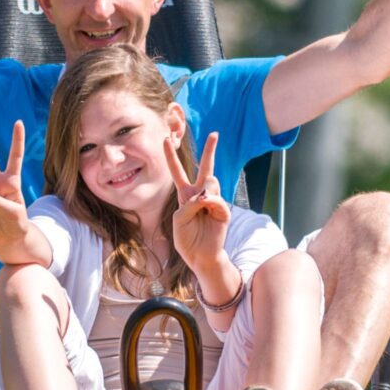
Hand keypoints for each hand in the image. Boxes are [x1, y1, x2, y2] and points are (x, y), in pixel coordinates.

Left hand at [164, 132, 230, 273]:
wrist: (199, 256)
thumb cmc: (187, 239)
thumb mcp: (179, 219)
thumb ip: (189, 204)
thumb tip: (206, 194)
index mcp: (185, 195)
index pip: (178, 172)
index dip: (171, 157)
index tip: (165, 140)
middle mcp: (200, 195)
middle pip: (205, 168)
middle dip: (210, 150)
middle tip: (214, 133)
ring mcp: (213, 201)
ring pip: (211, 182)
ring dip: (203, 191)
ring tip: (200, 205)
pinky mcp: (223, 211)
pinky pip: (216, 199)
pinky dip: (209, 202)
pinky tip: (205, 206)